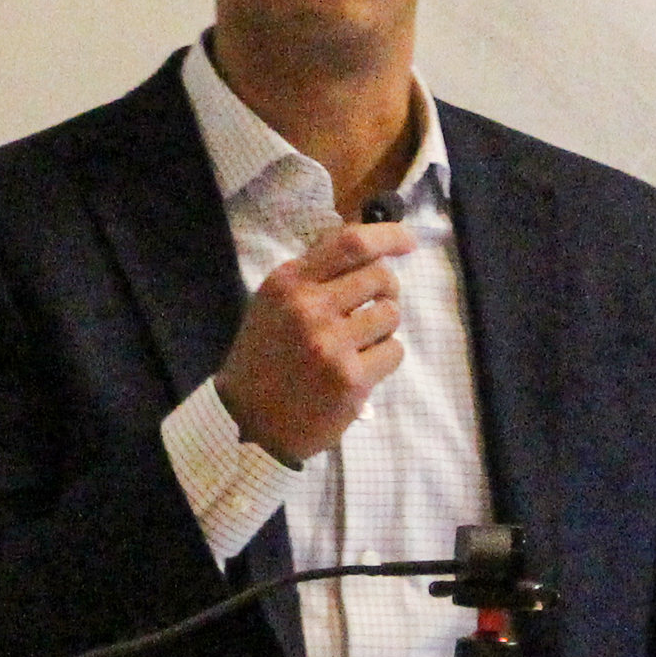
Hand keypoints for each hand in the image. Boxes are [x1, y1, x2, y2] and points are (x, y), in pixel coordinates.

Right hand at [213, 222, 415, 463]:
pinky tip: (360, 369)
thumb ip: (313, 275)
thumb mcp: (274, 303)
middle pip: (380, 276)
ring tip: (361, 342)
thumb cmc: (264, 357)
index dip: (387, 236)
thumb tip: (367, 247)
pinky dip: (384, 358)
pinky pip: (394, 351)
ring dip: (384, 327)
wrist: (247, 420)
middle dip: (388, 289)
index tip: (408, 240)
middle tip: (377, 304)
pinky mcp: (350, 379)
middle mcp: (308, 308)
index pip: (350, 242)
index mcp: (288, 283)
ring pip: (391, 314)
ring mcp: (330, 344)